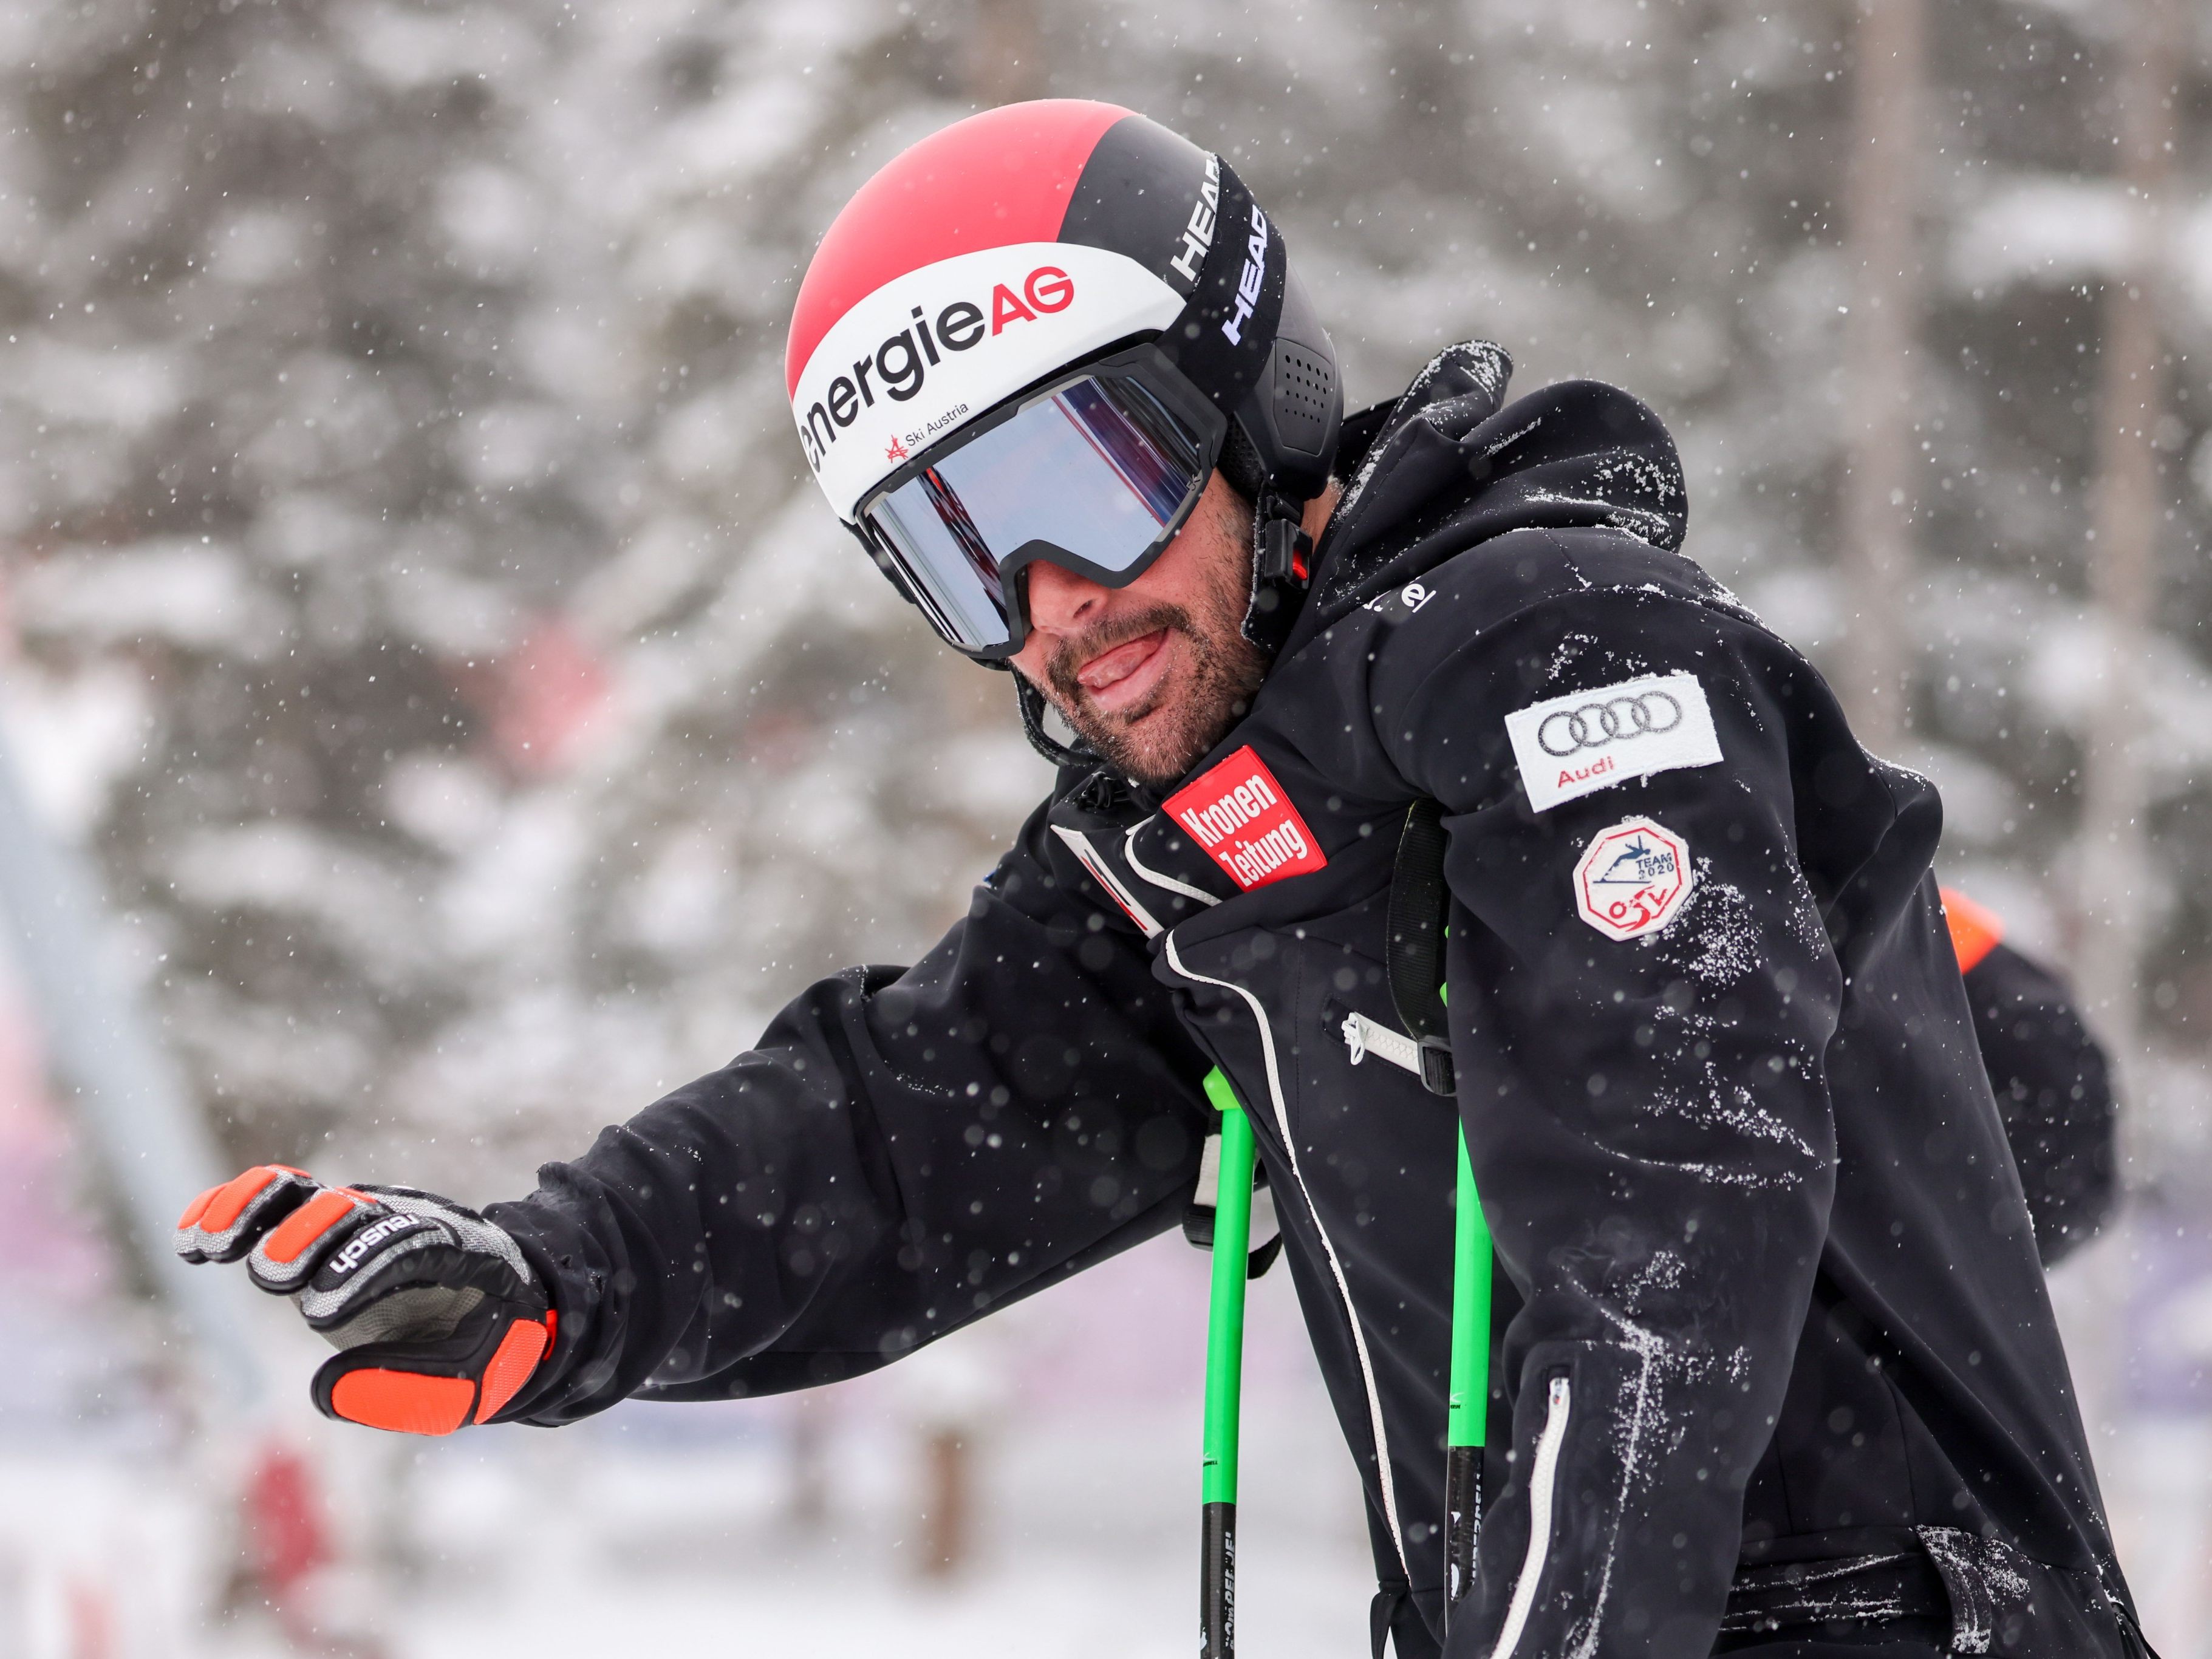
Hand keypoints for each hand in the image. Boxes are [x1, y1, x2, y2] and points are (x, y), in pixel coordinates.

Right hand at [176, 1165, 552, 1435]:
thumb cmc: (485, 1351)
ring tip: (207, 1246)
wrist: (498, 1307)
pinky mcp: (324, 1227)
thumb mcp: (467, 1385)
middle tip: (271, 1278)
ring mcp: (363, 1220)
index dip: (363, 1269)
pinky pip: (278, 1202)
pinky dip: (233, 1209)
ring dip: (256, 1212)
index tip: (317, 1312)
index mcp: (462, 1253)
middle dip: (311, 1237)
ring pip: (310, 1194)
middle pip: (357, 1211)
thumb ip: (407, 1392)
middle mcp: (409, 1222)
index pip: (413, 1245)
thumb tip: (322, 1390)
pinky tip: (189, 1238)